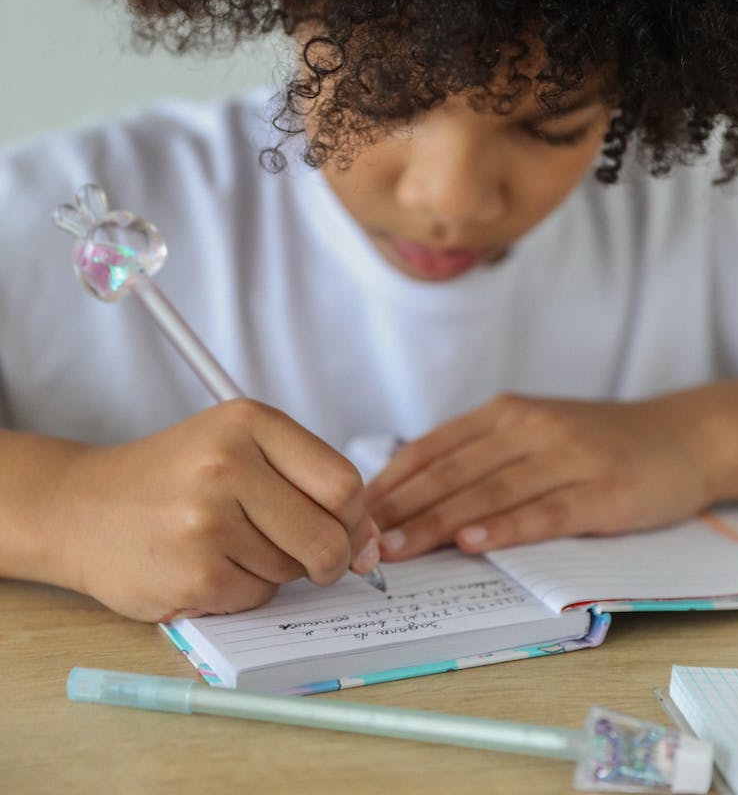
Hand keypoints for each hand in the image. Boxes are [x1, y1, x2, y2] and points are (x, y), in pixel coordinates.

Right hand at [52, 399, 380, 620]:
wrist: (83, 508)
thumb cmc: (173, 478)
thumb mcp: (240, 450)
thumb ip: (309, 485)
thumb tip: (372, 546)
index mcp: (248, 421)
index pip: (344, 482)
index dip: (355, 518)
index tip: (343, 528)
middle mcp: (228, 464)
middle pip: (329, 534)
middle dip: (329, 557)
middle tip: (304, 555)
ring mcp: (208, 520)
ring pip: (293, 569)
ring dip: (276, 570)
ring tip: (229, 544)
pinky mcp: (194, 572)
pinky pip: (257, 597)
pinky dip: (244, 591)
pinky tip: (208, 565)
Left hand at [365, 392, 722, 558]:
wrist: (679, 437)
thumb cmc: (594, 443)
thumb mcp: (532, 432)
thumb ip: (479, 455)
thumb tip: (407, 492)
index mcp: (504, 413)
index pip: (432, 448)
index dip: (390, 482)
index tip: (351, 512)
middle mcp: (529, 427)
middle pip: (452, 471)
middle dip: (400, 508)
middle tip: (359, 540)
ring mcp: (566, 457)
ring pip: (488, 492)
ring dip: (437, 523)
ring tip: (397, 549)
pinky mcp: (601, 490)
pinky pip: (545, 511)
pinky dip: (505, 527)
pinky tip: (473, 542)